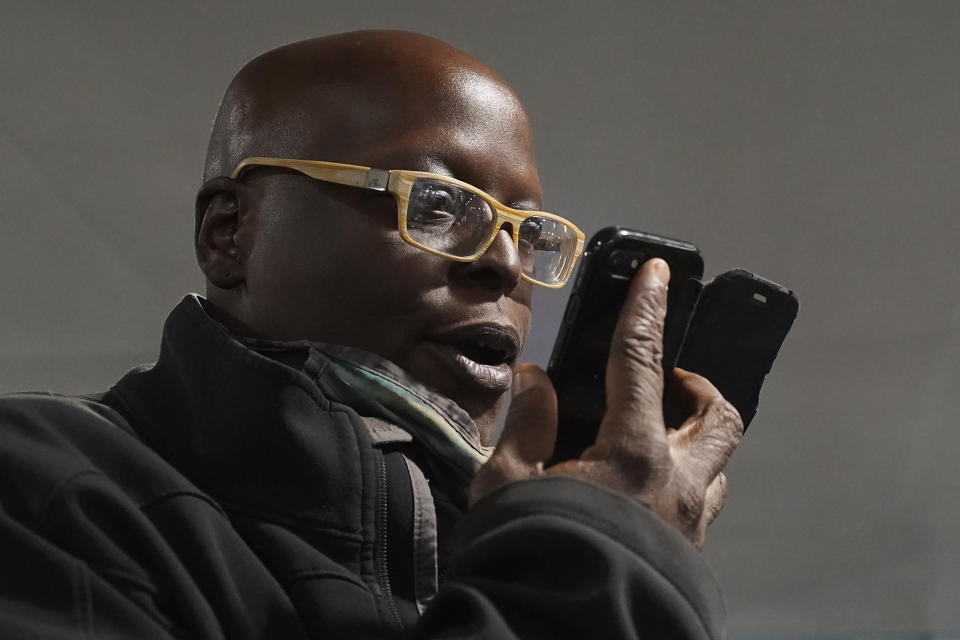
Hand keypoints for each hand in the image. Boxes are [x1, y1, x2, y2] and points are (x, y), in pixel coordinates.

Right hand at [470, 259, 743, 548]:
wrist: (560, 632)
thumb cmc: (534, 554)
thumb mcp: (508, 484)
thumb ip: (528, 424)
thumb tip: (536, 379)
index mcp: (631, 454)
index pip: (641, 361)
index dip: (646, 309)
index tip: (659, 273)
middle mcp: (676, 483)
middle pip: (718, 414)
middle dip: (699, 386)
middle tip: (666, 381)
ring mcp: (691, 522)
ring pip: (720, 463)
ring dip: (697, 437)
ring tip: (656, 437)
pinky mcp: (688, 553)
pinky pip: (704, 502)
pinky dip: (685, 480)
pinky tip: (646, 490)